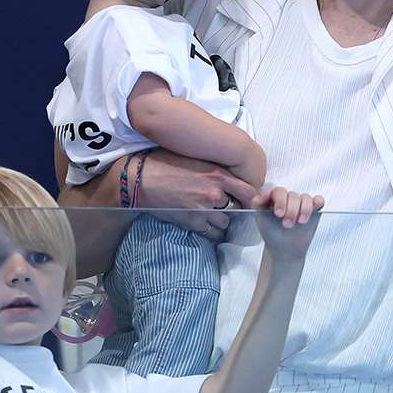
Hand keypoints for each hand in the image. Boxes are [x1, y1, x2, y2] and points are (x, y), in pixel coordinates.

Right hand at [136, 151, 259, 240]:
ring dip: (221, 221)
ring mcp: (203, 210)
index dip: (251, 198)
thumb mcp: (194, 158)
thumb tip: (228, 177)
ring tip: (212, 216)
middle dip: (233, 209)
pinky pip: (211, 233)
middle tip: (227, 207)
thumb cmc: (164, 162)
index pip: (248, 191)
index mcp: (218, 174)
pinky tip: (204, 225)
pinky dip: (210, 231)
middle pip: (237, 209)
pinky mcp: (191, 222)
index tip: (249, 201)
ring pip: (225, 223)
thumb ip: (214, 169)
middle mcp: (214, 193)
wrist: (140, 178)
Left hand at [252, 185, 324, 259]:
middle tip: (287, 224)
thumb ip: (258, 203)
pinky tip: (314, 209)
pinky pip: (319, 200)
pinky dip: (317, 202)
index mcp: (275, 198)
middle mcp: (288, 199)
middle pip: (293, 195)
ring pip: (305, 197)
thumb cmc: (271, 233)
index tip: (278, 214)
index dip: (280, 200)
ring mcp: (301, 204)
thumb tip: (265, 192)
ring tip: (299, 222)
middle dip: (291, 210)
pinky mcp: (313, 210)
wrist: (284, 250)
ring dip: (304, 209)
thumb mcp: (260, 218)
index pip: (279, 191)